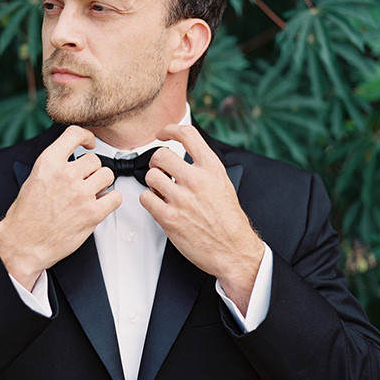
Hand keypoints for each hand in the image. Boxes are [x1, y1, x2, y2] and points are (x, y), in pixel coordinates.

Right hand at [0, 126, 120, 290]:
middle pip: (95, 160)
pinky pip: (115, 197)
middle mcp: (66, 175)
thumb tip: (75, 158)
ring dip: (102, 184)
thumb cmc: (26, 215)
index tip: (88, 143)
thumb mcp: (35, 178)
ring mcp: (81, 194)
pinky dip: (110, 200)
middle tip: (84, 181)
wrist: (22, 243)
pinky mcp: (92, 214)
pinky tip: (100, 203)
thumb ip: (56, 164)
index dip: (86, 137)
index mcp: (49, 162)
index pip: (75, 134)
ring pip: (107, 175)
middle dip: (91, 171)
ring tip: (92, 192)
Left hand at [140, 124, 263, 313]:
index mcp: (212, 168)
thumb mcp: (223, 184)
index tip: (163, 133)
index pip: (187, 134)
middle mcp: (196, 180)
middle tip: (160, 170)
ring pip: (150, 176)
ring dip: (153, 183)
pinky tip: (159, 204)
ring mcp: (181, 199)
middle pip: (161, 155)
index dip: (170, 129)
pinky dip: (149, 200)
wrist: (234, 250)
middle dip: (157, 163)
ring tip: (162, 191)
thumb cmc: (229, 220)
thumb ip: (204, 167)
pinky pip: (146, 198)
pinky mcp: (169, 218)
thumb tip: (185, 155)